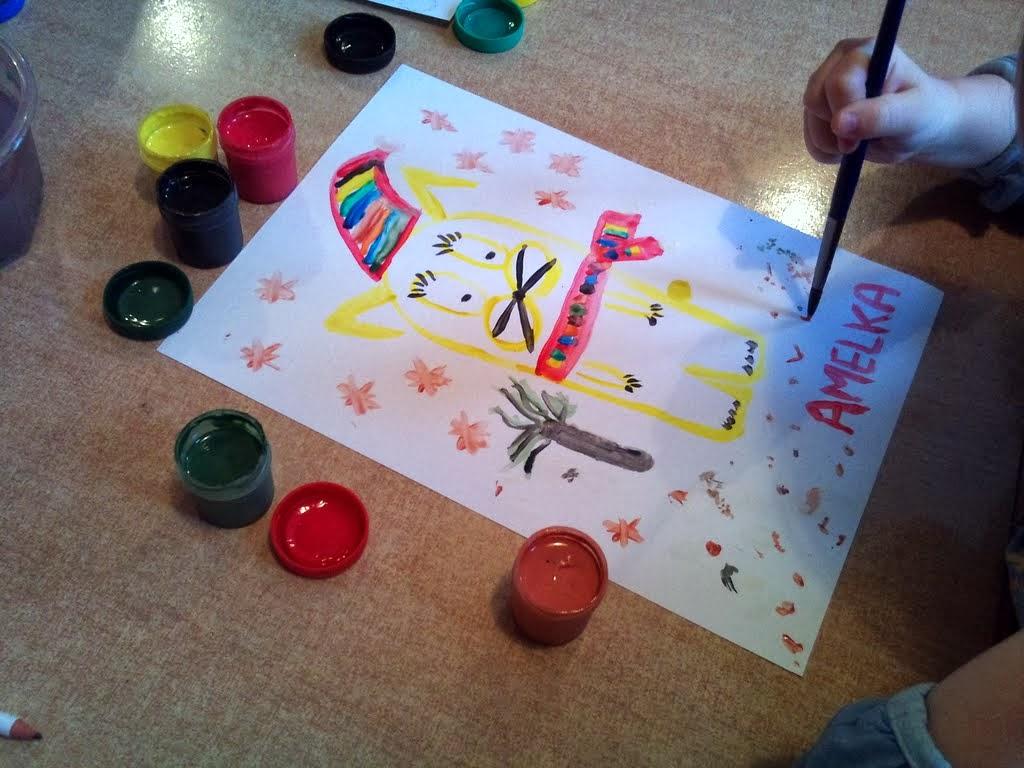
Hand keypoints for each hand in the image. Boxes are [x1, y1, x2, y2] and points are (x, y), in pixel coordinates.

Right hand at [803, 38, 1015, 167]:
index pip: (838, 83)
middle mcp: (840, 63)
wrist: (921, 130)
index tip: (858, 140)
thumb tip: (839, 123)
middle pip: (815, 99)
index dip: (844, 113)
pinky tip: (847, 149)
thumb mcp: (912, 116)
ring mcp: (826, 86)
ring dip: (830, 142)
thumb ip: (880, 116)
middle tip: (861, 141)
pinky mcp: (820, 110)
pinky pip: (808, 136)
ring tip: (859, 144)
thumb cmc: (924, 115)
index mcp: (865, 52)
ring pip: (809, 119)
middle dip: (835, 128)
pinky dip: (824, 151)